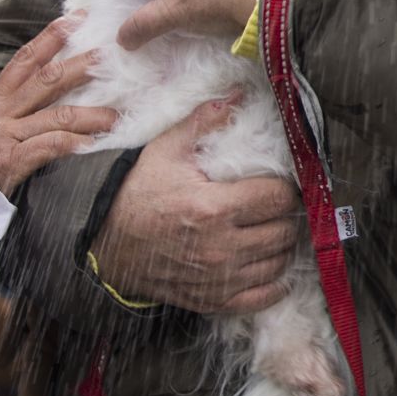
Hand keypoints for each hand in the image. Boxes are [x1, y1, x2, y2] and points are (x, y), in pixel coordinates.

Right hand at [0, 19, 116, 194]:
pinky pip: (49, 146)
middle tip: (112, 55)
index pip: (25, 59)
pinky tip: (93, 144)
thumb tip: (34, 103)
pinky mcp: (8, 160)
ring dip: (92, 114)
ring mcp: (4, 134)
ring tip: (116, 116)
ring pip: (58, 114)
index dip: (52, 37)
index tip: (77, 20)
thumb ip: (3, 114)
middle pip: (49, 79)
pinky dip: (74, 143)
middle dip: (84, 65)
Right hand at [90, 97, 301, 313]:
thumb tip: (237, 95)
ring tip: (272, 228)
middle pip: (285, 230)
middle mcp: (222, 247)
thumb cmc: (138, 196)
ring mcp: (220, 279)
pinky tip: (268, 262)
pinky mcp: (214, 300)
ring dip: (282, 244)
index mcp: (214, 207)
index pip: (279, 198)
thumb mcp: (165, 152)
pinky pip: (264, 295)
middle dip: (287, 215)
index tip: (281, 183)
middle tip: (277, 205)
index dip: (288, 187)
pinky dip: (275, 280)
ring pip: (279, 261)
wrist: (108, 246)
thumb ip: (203, 122)